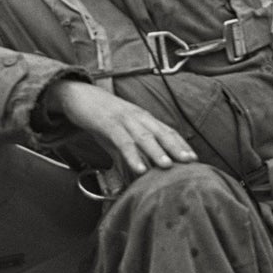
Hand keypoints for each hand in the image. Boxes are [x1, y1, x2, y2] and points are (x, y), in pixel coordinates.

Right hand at [53, 81, 196, 175]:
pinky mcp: (108, 123)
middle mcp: (137, 117)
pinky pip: (122, 141)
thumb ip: (127, 155)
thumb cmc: (101, 117)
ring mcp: (123, 119)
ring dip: (157, 151)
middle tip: (190, 162)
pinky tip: (139, 168)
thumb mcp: (117, 136)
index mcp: (143, 119)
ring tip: (167, 166)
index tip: (194, 158)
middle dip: (177, 148)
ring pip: (144, 136)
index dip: (181, 144)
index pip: (167, 130)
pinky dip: (132, 155)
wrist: (78, 96)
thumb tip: (135, 176)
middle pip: (161, 132)